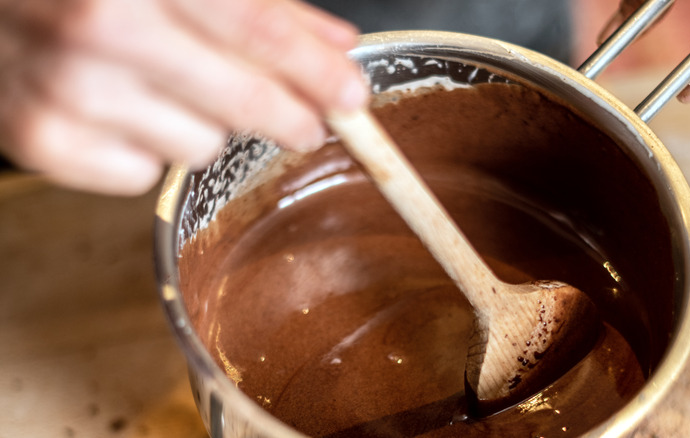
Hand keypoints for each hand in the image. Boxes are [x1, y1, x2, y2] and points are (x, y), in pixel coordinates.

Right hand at [0, 0, 367, 194]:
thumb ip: (262, 3)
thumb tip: (334, 45)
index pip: (258, 31)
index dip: (316, 71)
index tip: (350, 98)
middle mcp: (97, 31)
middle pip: (239, 106)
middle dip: (286, 118)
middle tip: (305, 124)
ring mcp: (64, 93)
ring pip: (199, 148)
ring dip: (204, 125)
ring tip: (170, 88)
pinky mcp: (41, 142)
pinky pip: (143, 174)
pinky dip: (147, 149)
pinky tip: (125, 112)